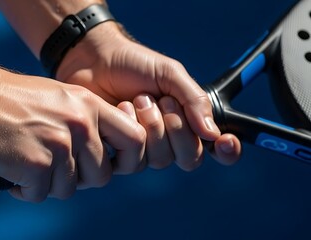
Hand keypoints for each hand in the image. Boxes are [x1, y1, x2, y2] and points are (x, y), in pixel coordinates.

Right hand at [0, 65, 145, 201]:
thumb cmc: (11, 100)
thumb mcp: (60, 99)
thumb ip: (85, 123)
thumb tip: (101, 158)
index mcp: (89, 106)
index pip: (135, 139)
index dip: (126, 158)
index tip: (107, 164)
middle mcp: (80, 124)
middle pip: (101, 175)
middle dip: (78, 179)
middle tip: (53, 168)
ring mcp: (59, 144)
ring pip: (69, 189)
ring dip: (48, 184)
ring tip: (28, 164)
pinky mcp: (36, 164)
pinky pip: (41, 194)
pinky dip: (25, 190)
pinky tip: (13, 172)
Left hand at [56, 22, 240, 169]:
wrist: (94, 60)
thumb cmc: (133, 64)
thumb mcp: (169, 73)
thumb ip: (194, 99)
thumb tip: (212, 133)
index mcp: (188, 119)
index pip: (216, 148)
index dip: (227, 151)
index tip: (224, 141)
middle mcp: (169, 138)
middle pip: (190, 158)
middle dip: (177, 128)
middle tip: (161, 100)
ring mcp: (144, 148)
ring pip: (162, 160)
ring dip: (151, 125)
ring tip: (137, 99)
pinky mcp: (119, 153)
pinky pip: (134, 161)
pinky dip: (130, 130)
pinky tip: (120, 110)